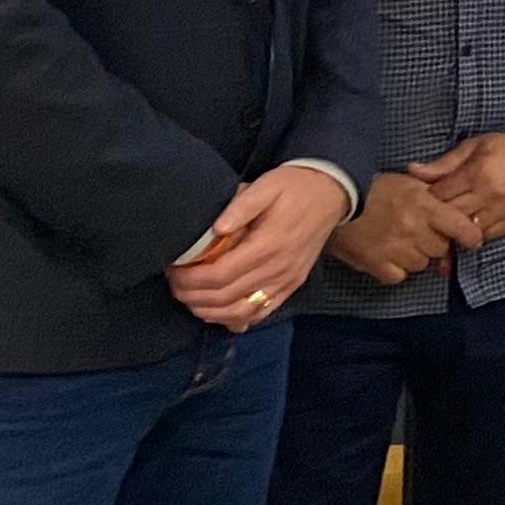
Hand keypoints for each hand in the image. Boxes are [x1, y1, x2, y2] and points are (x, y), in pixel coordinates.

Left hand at [167, 164, 348, 330]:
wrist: (332, 194)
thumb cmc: (294, 187)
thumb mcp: (267, 185)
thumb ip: (241, 205)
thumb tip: (216, 228)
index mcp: (268, 245)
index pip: (220, 275)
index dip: (190, 279)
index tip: (173, 270)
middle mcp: (278, 269)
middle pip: (225, 298)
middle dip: (192, 296)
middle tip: (175, 285)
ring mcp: (286, 281)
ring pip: (241, 312)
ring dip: (210, 312)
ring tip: (190, 299)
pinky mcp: (291, 286)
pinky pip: (260, 313)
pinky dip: (236, 319)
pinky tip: (219, 313)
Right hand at [325, 171, 486, 285]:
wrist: (334, 198)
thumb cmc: (374, 187)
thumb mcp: (409, 182)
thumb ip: (434, 195)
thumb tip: (456, 210)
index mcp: (425, 205)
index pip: (463, 228)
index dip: (470, 236)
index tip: (471, 240)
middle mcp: (414, 229)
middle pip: (441, 248)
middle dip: (435, 242)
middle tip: (421, 233)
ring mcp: (395, 249)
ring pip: (421, 263)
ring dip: (415, 256)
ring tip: (400, 241)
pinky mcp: (376, 264)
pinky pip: (399, 276)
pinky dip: (396, 269)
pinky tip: (388, 255)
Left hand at [411, 132, 504, 241]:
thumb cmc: (502, 148)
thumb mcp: (472, 147)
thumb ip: (443, 163)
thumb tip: (412, 170)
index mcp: (477, 172)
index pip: (440, 195)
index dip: (430, 197)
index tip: (428, 196)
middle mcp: (491, 193)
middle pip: (452, 214)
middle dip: (440, 215)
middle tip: (436, 212)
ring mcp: (504, 208)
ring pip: (468, 229)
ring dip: (457, 227)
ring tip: (452, 221)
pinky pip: (487, 235)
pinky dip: (476, 232)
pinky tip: (471, 225)